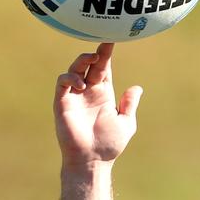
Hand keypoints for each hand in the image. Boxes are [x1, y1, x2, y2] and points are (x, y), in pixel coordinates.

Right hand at [54, 43, 142, 169]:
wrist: (92, 160)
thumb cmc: (109, 144)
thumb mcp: (126, 122)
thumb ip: (129, 105)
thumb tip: (137, 88)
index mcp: (103, 93)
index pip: (104, 68)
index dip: (106, 54)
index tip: (112, 39)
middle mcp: (88, 91)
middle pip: (90, 65)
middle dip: (96, 52)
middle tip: (103, 42)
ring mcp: (74, 96)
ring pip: (74, 69)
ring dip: (81, 61)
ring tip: (92, 60)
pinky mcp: (62, 103)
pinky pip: (62, 83)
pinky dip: (70, 78)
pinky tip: (81, 84)